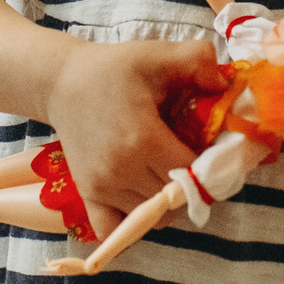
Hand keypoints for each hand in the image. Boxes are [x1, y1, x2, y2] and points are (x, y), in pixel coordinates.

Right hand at [41, 39, 225, 239]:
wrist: (61, 82)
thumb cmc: (112, 69)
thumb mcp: (157, 54)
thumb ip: (198, 58)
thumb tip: (223, 85)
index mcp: (143, 140)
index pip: (192, 173)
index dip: (209, 164)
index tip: (209, 147)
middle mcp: (121, 171)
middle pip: (175, 199)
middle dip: (190, 184)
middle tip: (189, 159)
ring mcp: (102, 187)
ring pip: (152, 217)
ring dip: (166, 201)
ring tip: (165, 171)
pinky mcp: (88, 195)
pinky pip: (116, 229)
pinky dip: (133, 222)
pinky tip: (141, 197)